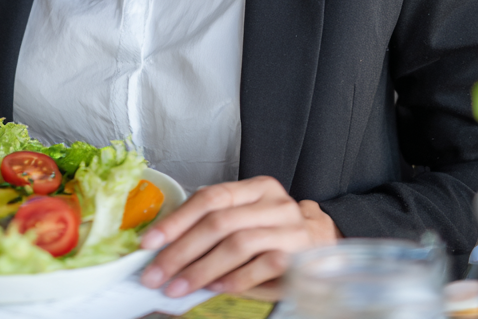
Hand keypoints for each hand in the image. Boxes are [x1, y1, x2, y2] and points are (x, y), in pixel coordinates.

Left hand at [139, 176, 338, 297]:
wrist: (328, 244)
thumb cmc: (275, 233)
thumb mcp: (247, 218)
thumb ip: (214, 226)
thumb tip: (164, 248)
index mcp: (254, 187)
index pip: (208, 197)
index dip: (176, 220)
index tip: (149, 243)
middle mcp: (273, 202)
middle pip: (218, 223)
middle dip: (181, 251)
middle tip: (156, 274)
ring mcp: (289, 228)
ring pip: (237, 244)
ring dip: (202, 270)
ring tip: (178, 287)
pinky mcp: (300, 255)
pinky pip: (263, 267)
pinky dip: (236, 279)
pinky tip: (216, 289)